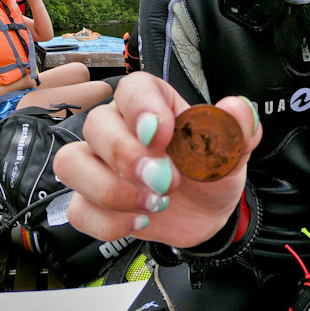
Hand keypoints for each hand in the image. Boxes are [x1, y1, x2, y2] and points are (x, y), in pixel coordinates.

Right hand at [53, 72, 261, 247]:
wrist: (208, 214)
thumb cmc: (212, 171)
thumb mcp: (232, 151)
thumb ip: (236, 128)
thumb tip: (237, 108)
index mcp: (153, 103)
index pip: (132, 88)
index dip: (141, 109)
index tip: (163, 136)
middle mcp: (118, 127)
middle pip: (95, 124)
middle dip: (126, 156)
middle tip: (165, 180)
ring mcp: (99, 164)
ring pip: (72, 164)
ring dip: (110, 190)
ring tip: (155, 204)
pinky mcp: (92, 200)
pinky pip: (78, 208)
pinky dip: (108, 221)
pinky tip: (141, 222)